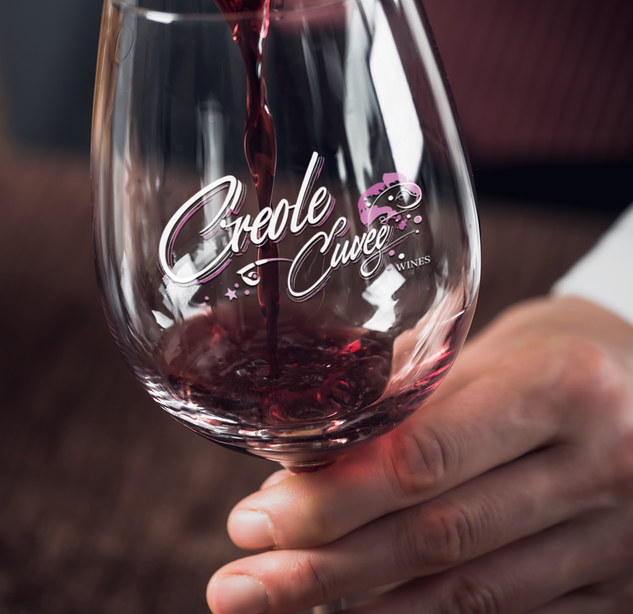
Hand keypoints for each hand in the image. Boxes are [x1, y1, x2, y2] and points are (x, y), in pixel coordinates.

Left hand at [207, 296, 632, 613]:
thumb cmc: (570, 354)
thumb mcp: (504, 346)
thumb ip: (416, 394)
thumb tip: (307, 451)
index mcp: (564, 387)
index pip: (428, 456)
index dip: (334, 496)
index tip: (255, 518)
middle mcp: (600, 466)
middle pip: (440, 536)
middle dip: (325, 566)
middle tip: (238, 584)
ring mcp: (619, 539)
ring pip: (474, 594)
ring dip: (367, 605)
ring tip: (281, 604)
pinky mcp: (622, 588)